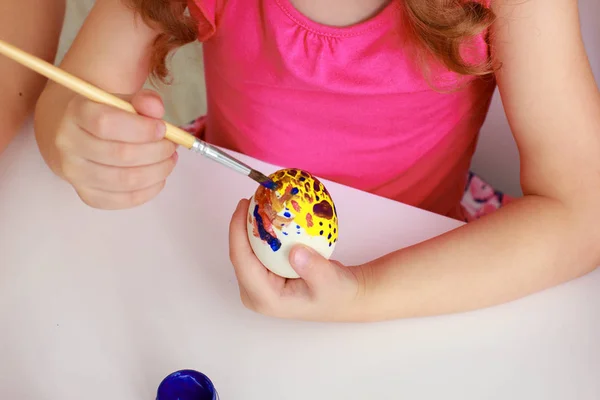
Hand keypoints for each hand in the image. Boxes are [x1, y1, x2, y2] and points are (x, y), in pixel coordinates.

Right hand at [53, 89, 177, 208]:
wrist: (76, 136)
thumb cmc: (107, 117)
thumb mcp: (123, 101)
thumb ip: (143, 101)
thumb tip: (156, 108)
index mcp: (76, 113)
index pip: (106, 123)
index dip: (142, 129)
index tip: (163, 129)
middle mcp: (69, 144)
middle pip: (120, 154)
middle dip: (156, 152)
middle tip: (171, 146)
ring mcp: (75, 173)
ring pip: (125, 180)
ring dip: (157, 171)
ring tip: (169, 160)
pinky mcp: (87, 195)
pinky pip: (124, 199)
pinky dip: (149, 190)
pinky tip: (159, 177)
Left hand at [228, 199, 369, 321]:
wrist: (344, 296)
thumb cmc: (337, 293)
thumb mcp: (332, 282)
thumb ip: (315, 269)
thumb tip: (296, 251)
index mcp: (266, 299)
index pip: (242, 262)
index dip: (237, 231)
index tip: (244, 205)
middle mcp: (256, 294)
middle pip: (239, 254)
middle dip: (241, 226)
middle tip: (251, 199)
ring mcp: (258, 285)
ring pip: (244, 250)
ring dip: (248, 226)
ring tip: (256, 202)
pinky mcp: (263, 275)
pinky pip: (254, 249)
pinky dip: (259, 231)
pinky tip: (266, 212)